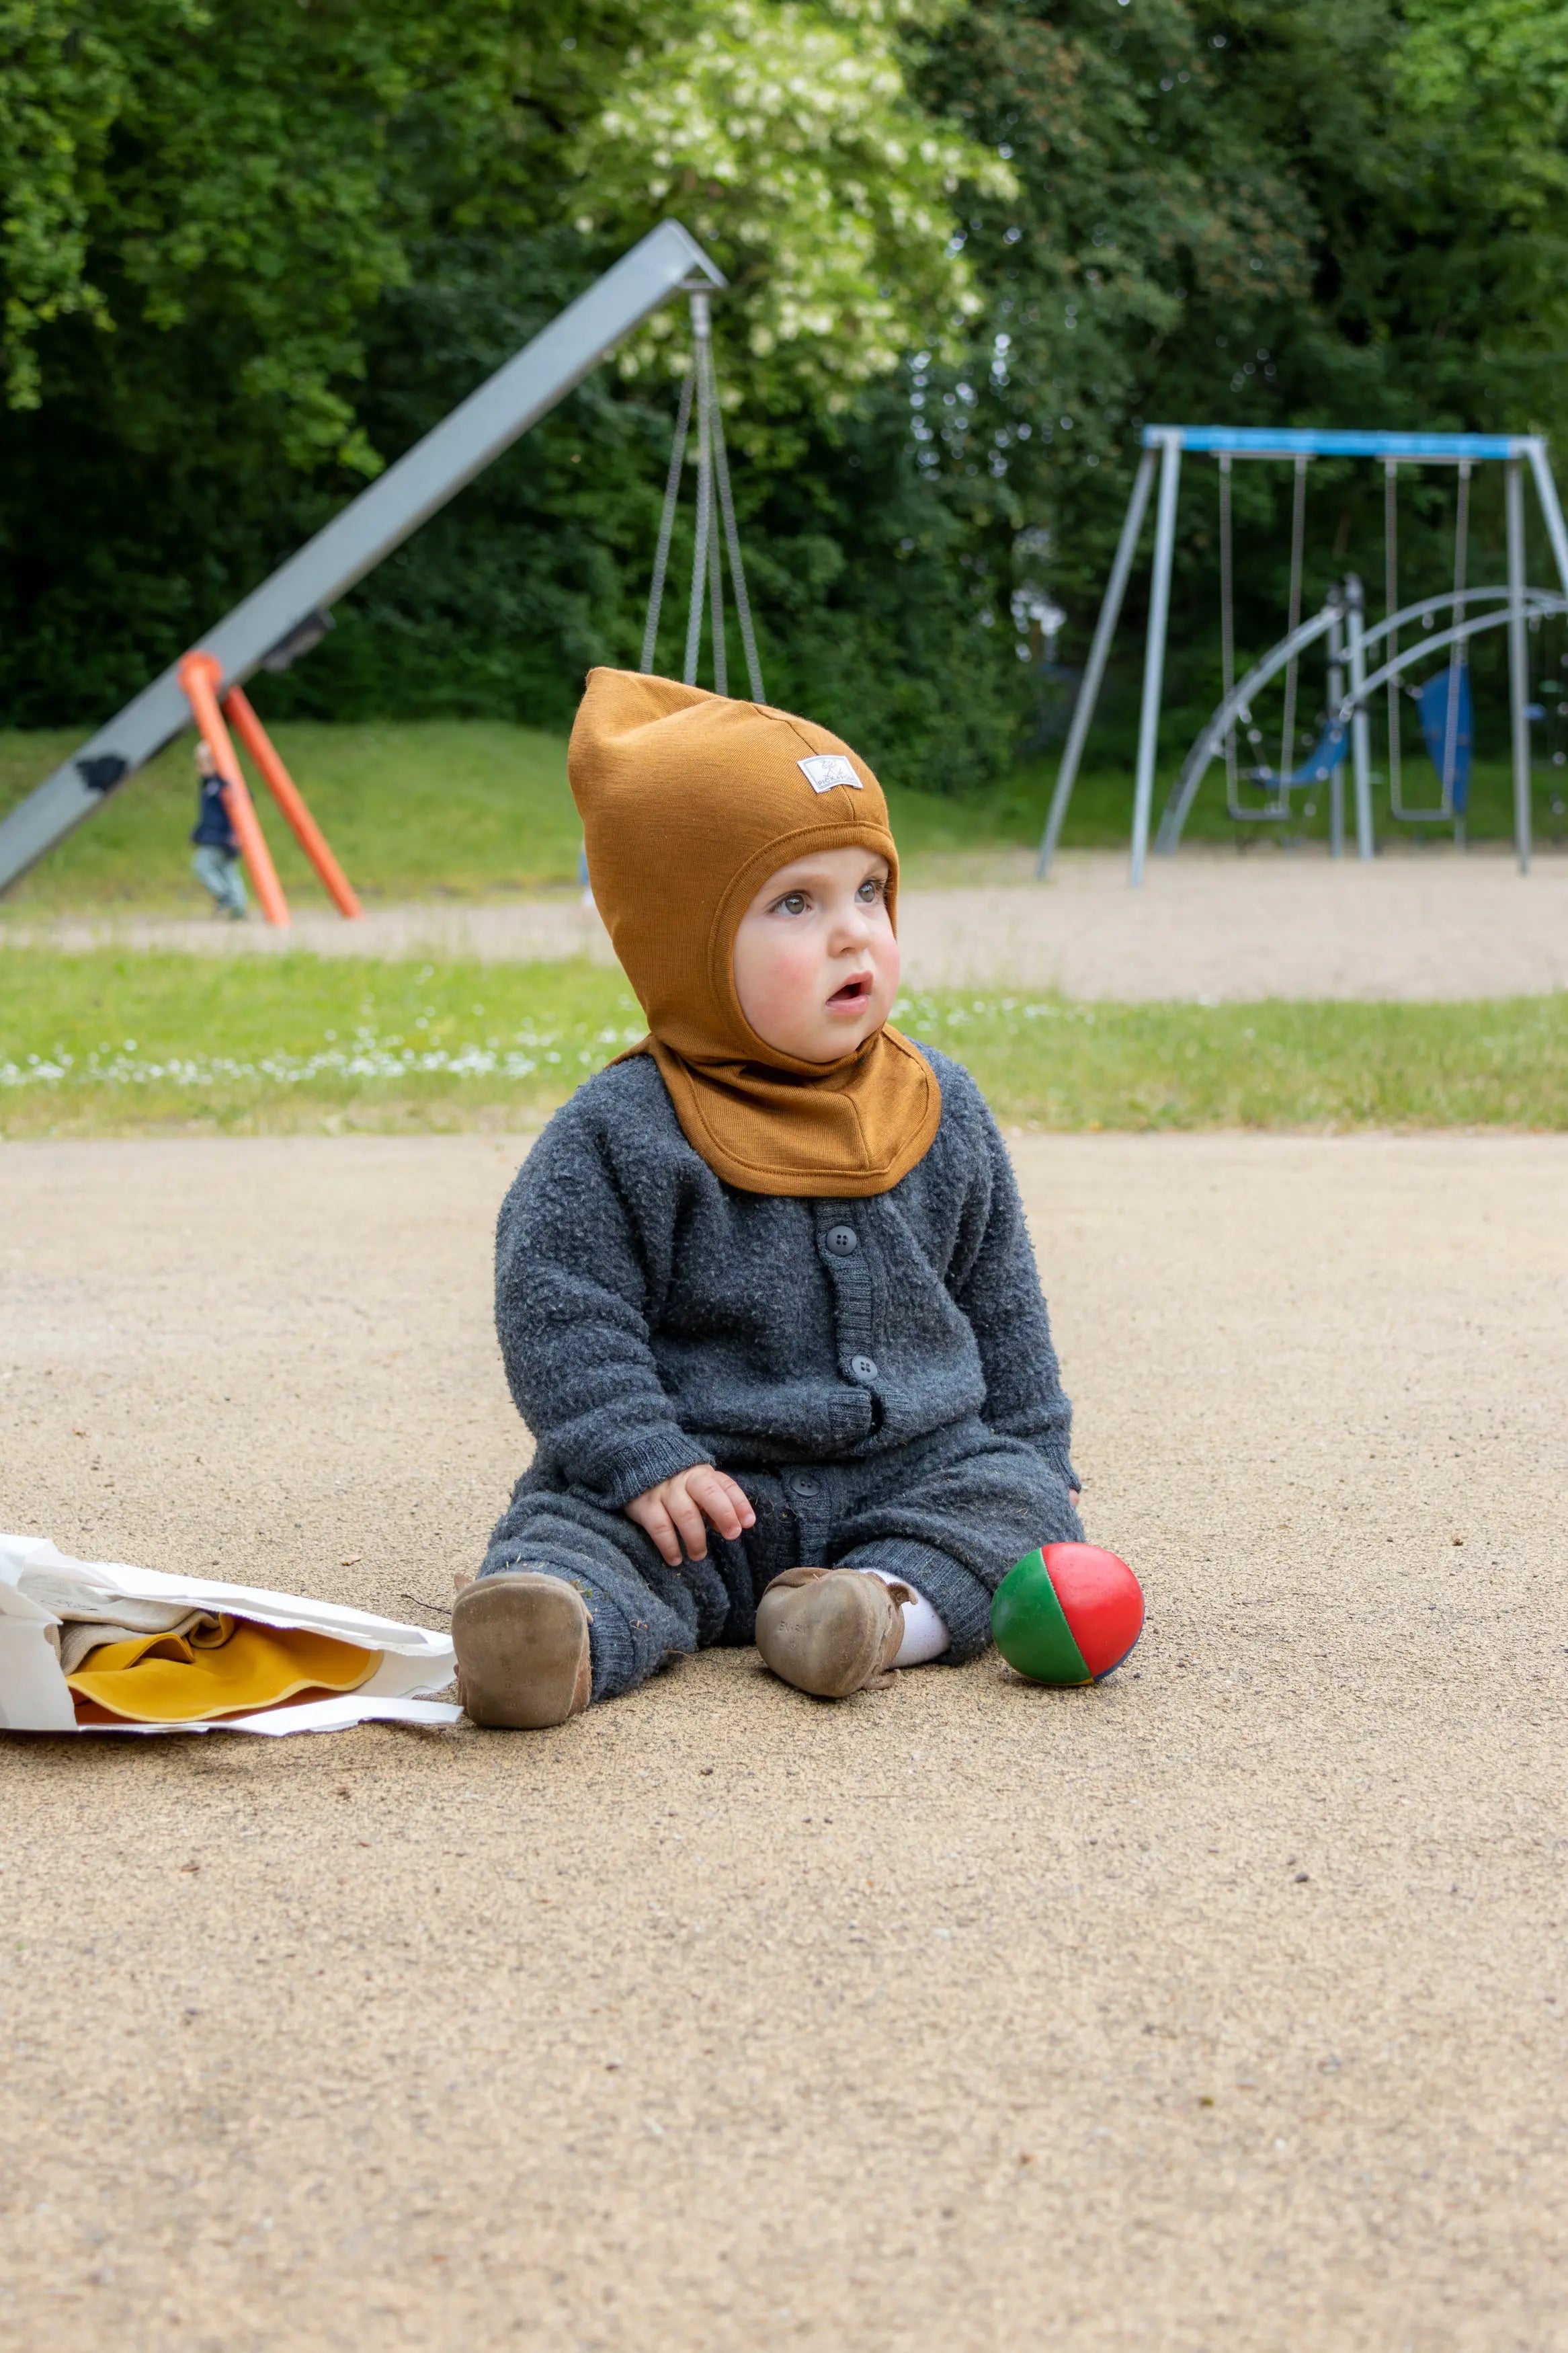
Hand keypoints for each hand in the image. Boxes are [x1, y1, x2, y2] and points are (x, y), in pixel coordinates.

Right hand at [625, 1465, 755, 1566]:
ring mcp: (664, 1492)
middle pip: (708, 1494)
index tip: (749, 1523)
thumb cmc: (676, 1485)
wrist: (636, 1466)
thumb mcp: (697, 1488)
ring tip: (698, 1555)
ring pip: (686, 1515)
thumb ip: (715, 1505)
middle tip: (732, 1536)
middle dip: (724, 1515)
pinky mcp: (645, 1505)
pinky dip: (670, 1546)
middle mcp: (684, 1480)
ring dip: (696, 1539)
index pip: (725, 1486)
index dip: (739, 1504)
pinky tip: (675, 1558)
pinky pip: (660, 1528)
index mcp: (702, 1474)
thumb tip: (728, 1528)